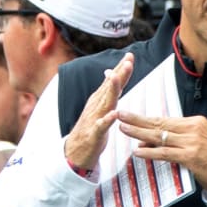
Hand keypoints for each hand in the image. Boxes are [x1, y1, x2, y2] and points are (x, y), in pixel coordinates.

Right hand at [63, 53, 134, 172]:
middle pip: (109, 88)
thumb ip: (107, 91)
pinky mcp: (94, 134)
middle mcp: (97, 106)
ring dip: (112, 90)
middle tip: (128, 61)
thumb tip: (111, 72)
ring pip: (105, 103)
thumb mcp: (100, 107)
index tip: (130, 55)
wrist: (75, 152)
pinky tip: (114, 114)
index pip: (112, 82)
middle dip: (119, 74)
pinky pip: (101, 126)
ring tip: (117, 78)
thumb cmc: (91, 128)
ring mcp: (94, 119)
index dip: (121, 69)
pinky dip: (107, 119)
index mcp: (100, 100)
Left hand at [117, 112, 206, 195]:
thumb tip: (147, 140)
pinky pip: (166, 153)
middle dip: (137, 120)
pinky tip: (138, 151)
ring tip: (123, 129)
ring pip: (160, 137)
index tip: (129, 114)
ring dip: (139, 133)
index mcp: (194, 122)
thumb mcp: (196, 142)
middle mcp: (193, 129)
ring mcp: (192, 142)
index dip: (145, 118)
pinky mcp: (191, 156)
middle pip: (159, 124)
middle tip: (119, 115)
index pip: (164, 119)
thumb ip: (175, 139)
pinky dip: (150, 152)